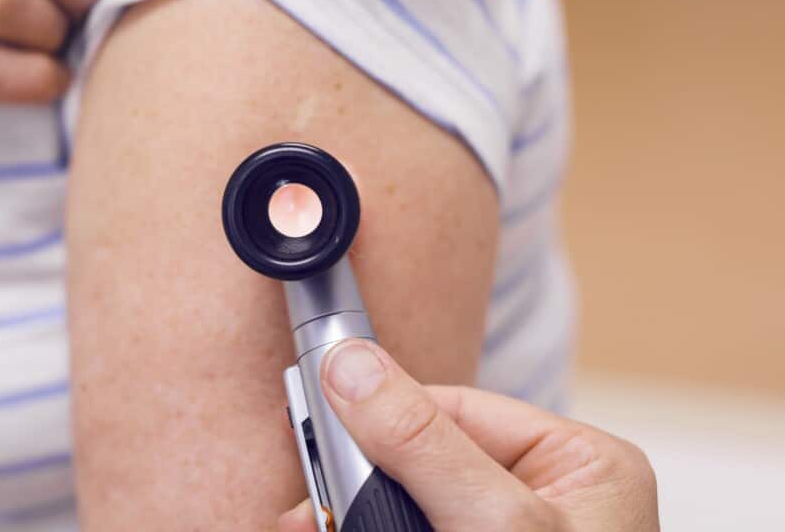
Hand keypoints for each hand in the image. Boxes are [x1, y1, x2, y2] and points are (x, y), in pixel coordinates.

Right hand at [279, 340, 659, 531]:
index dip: (379, 416)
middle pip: (418, 461)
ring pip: (401, 511)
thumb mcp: (494, 527)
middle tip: (303, 510)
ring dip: (346, 520)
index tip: (312, 422)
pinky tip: (324, 531)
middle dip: (354, 485)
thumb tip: (351, 364)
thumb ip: (421, 443)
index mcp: (577, 467)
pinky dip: (359, 531)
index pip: (453, 408)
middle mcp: (545, 503)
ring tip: (301, 528)